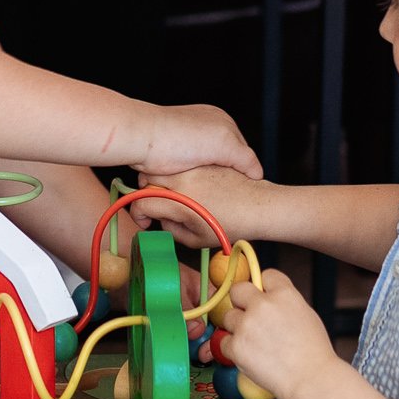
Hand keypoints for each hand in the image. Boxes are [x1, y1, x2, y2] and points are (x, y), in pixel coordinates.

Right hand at [125, 163, 270, 255]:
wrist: (260, 205)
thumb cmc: (232, 225)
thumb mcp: (196, 239)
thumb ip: (172, 230)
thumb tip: (161, 220)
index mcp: (179, 201)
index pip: (142, 203)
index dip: (139, 215)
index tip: (147, 222)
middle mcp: (182, 180)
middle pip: (147, 182)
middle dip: (147, 196)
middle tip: (158, 208)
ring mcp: (192, 166)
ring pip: (163, 169)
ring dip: (160, 182)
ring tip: (172, 196)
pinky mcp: (202, 159)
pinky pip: (181, 164)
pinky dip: (178, 173)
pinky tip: (190, 186)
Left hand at [135, 103, 260, 183]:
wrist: (141, 138)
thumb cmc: (180, 137)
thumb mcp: (223, 144)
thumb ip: (245, 158)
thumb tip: (257, 175)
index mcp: (221, 123)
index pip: (241, 153)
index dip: (241, 172)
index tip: (240, 189)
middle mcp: (204, 131)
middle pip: (222, 164)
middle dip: (219, 179)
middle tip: (219, 195)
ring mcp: (187, 144)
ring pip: (203, 173)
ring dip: (200, 184)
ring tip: (201, 197)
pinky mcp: (171, 157)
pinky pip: (185, 178)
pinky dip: (185, 186)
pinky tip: (184, 192)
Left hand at [218, 268, 340, 398]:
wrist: (311, 379)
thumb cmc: (313, 352)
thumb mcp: (306, 314)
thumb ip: (284, 302)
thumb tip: (268, 297)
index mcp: (284, 294)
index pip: (265, 275)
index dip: (264, 287)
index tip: (265, 297)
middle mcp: (262, 304)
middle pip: (238, 289)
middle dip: (241, 301)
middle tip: (250, 317)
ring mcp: (247, 325)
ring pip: (228, 317)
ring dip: (237, 327)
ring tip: (255, 343)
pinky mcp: (236, 346)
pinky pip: (224, 341)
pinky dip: (233, 349)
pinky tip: (250, 356)